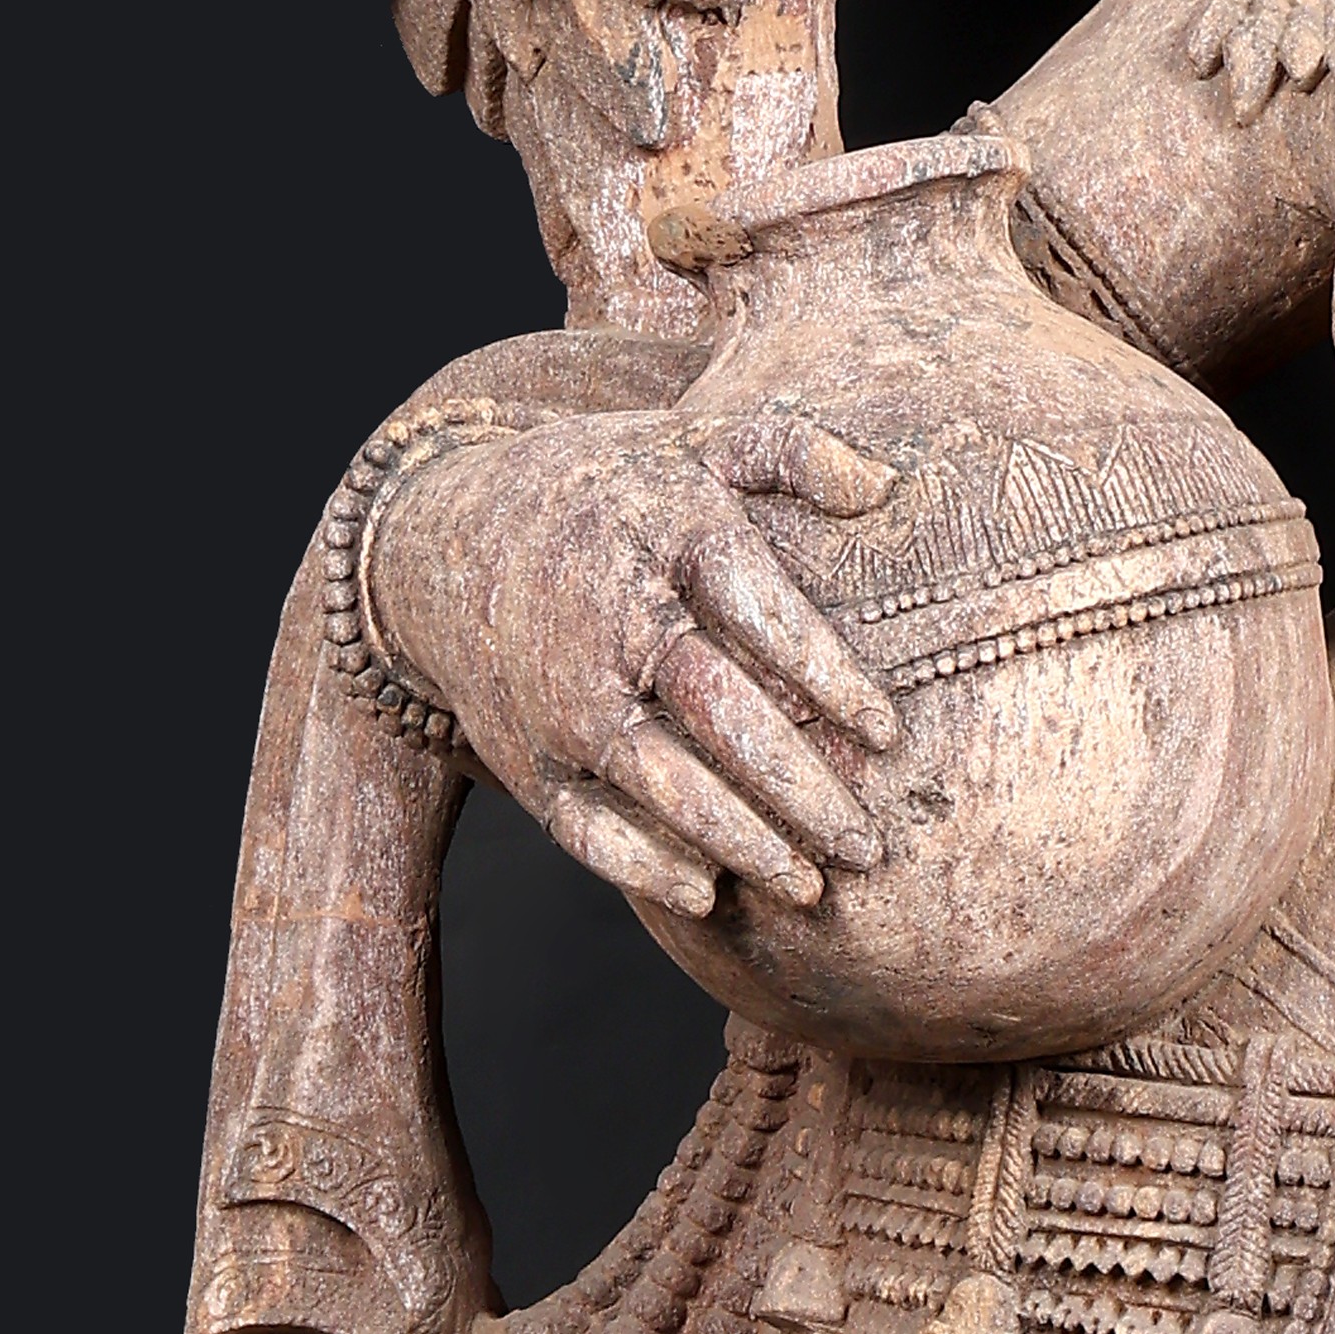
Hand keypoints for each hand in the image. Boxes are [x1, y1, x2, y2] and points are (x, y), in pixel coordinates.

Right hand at [369, 408, 899, 916]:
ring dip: (741, 843)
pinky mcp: (528, 756)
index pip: (764, 615)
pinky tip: (707, 894)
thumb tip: (883, 488)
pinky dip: (642, 866)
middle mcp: (615, 622)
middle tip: (868, 848)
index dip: (831, 679)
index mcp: (666, 536)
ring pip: (663, 784)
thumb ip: (790, 451)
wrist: (447, 535)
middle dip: (802, 789)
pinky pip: (585, 826)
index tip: (887, 735)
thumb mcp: (690, 439)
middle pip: (722, 715)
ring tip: (810, 889)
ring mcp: (565, 697)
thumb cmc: (605, 491)